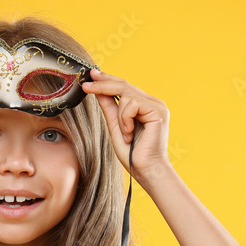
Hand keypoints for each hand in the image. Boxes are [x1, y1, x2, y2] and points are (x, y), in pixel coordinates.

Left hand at [81, 68, 172, 182]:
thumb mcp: (115, 127)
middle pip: (123, 85)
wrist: (146, 170)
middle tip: (86, 83)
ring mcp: (157, 106)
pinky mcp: (158, 110)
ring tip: (125, 133)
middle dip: (103, 84)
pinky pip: (132, 103)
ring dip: (119, 116)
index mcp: (143, 106)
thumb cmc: (132, 154)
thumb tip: (98, 90)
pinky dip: (126, 118)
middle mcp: (152, 103)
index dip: (106, 80)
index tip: (91, 75)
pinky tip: (130, 132)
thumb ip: (109, 108)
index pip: (123, 87)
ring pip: (126, 95)